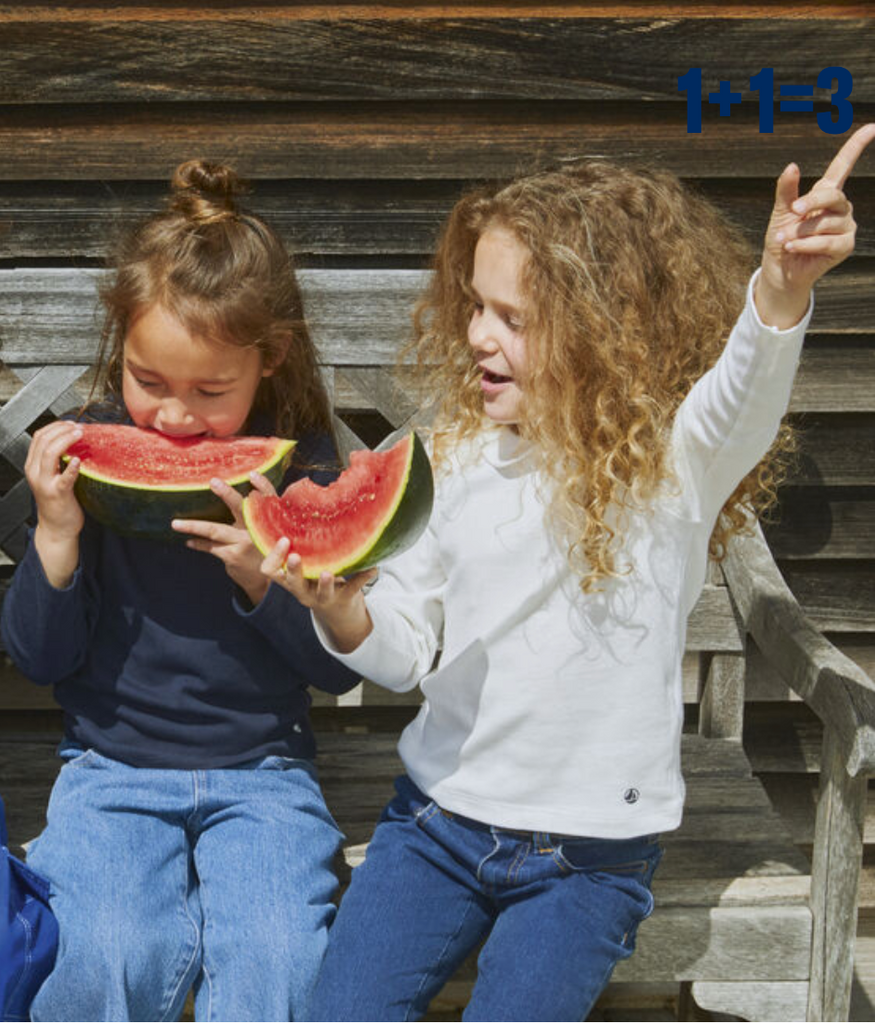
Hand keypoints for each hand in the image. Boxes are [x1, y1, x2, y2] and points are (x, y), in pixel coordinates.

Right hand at [26, 420, 84, 540]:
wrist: (56, 528)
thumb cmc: (58, 501)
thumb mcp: (51, 476)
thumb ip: (57, 460)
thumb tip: (73, 440)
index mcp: (33, 466)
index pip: (38, 437)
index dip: (55, 426)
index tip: (71, 423)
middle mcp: (35, 473)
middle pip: (43, 441)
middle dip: (62, 429)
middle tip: (79, 427)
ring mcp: (45, 483)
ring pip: (49, 454)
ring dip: (66, 440)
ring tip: (80, 434)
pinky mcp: (58, 494)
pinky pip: (64, 478)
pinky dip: (71, 467)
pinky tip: (78, 460)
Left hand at [172, 471, 276, 604]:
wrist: (266, 581)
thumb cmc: (263, 548)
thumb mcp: (268, 532)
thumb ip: (260, 515)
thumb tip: (248, 492)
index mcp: (268, 520)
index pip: (268, 499)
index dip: (263, 485)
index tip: (252, 474)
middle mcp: (257, 530)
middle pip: (241, 508)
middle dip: (227, 494)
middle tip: (213, 482)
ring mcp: (244, 543)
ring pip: (215, 530)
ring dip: (193, 526)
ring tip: (175, 524)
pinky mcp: (233, 556)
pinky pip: (210, 547)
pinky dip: (199, 543)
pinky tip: (188, 541)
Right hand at [260, 539, 375, 652]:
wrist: (340, 614)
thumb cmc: (317, 583)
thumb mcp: (305, 571)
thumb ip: (300, 550)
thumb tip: (299, 508)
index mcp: (291, 581)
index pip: (270, 571)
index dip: (273, 556)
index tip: (283, 539)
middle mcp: (303, 591)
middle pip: (292, 583)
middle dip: (292, 570)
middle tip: (295, 557)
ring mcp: (324, 597)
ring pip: (322, 592)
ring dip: (325, 583)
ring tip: (327, 572)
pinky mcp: (345, 598)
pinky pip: (354, 587)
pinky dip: (364, 576)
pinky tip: (373, 567)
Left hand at [756, 122, 874, 328]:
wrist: (780, 269)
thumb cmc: (781, 237)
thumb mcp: (780, 211)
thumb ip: (786, 190)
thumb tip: (792, 165)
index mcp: (825, 194)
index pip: (843, 165)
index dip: (856, 146)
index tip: (871, 127)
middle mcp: (840, 207)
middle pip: (833, 195)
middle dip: (810, 202)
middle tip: (793, 209)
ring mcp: (846, 226)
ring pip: (825, 222)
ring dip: (800, 231)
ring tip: (784, 239)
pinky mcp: (845, 246)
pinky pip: (826, 241)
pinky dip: (805, 245)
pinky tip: (792, 247)